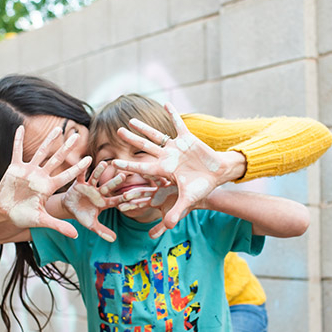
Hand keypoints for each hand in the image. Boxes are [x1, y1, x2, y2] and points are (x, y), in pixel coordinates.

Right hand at [0, 125, 90, 238]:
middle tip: (77, 135)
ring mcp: (28, 170)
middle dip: (67, 148)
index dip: (77, 168)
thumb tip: (76, 235)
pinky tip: (20, 128)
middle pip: (57, 159)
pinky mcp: (14, 167)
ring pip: (40, 152)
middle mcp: (41, 176)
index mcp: (48, 187)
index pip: (66, 175)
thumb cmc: (23, 216)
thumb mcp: (41, 220)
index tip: (90, 159)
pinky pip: (17, 151)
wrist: (4, 212)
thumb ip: (58, 226)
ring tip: (57, 128)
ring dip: (48, 140)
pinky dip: (18, 140)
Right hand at [62, 161, 131, 241]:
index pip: (116, 200)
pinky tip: (86, 160)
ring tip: (105, 163)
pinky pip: (81, 175)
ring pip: (96, 178)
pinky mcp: (79, 183)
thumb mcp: (91, 225)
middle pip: (108, 187)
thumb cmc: (82, 216)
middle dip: (115, 182)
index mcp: (104, 202)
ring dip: (100, 171)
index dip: (123, 199)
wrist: (69, 208)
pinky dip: (82, 168)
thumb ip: (102, 231)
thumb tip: (114, 240)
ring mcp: (89, 186)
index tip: (132, 196)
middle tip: (124, 175)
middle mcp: (99, 192)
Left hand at [111, 102, 243, 237]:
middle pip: (145, 147)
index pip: (143, 167)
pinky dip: (173, 114)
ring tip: (131, 120)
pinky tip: (165, 103)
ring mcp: (176, 147)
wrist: (217, 175)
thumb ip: (176, 212)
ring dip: (144, 127)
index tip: (114, 162)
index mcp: (165, 170)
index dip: (129, 165)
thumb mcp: (188, 200)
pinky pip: (179, 124)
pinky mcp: (187, 138)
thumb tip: (166, 228)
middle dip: (131, 139)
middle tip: (117, 131)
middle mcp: (167, 157)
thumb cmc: (202, 187)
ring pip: (157, 135)